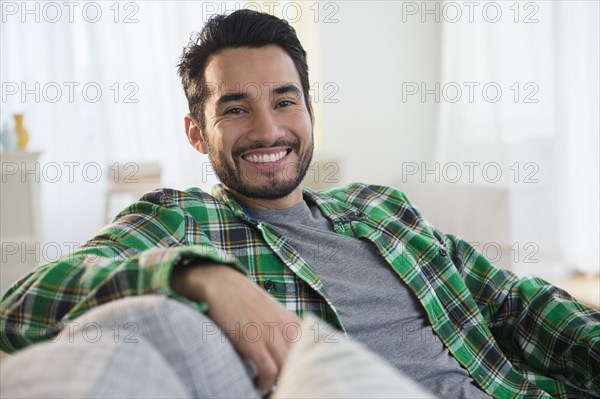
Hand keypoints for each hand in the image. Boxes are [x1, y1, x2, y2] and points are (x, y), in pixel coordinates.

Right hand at [171, 263, 300, 393]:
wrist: (224, 286)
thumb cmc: (246, 302)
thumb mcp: (273, 314)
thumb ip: (285, 331)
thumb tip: (290, 355)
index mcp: (294, 323)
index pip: (312, 352)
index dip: (306, 369)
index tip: (298, 378)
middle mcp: (287, 329)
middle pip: (301, 364)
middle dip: (294, 378)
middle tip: (284, 386)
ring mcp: (272, 336)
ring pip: (288, 370)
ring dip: (280, 384)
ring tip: (270, 388)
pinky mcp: (255, 343)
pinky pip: (269, 373)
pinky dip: (266, 384)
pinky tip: (258, 383)